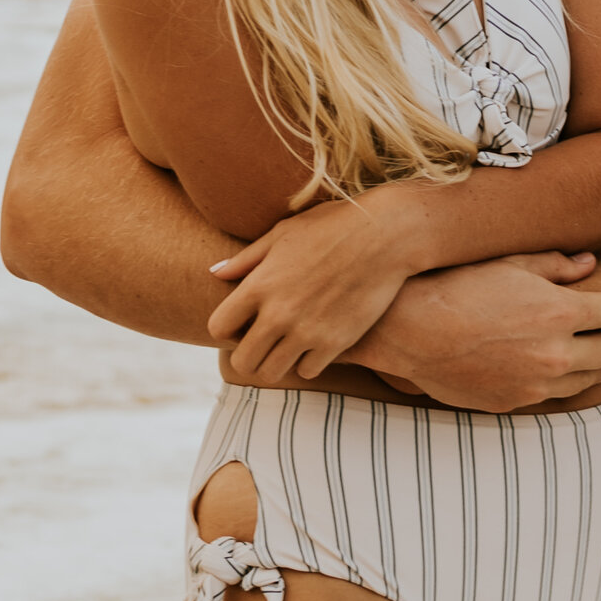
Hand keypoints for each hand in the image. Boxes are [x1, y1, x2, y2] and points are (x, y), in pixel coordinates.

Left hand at [205, 190, 423, 385]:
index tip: (240, 324)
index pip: (218, 327)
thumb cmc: (333, 226)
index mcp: (260, 284)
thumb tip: (215, 272)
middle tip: (260, 345)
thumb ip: (247, 258)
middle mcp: (279, 312)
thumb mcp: (284, 232)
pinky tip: (314, 345)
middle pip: (242, 361)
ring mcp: (307, 331)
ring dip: (275, 364)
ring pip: (272, 373)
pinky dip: (307, 363)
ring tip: (284, 348)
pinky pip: (307, 371)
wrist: (386, 236)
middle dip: (246, 357)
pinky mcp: (336, 342)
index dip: (225, 330)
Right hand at [353, 255, 600, 411]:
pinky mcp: (515, 401)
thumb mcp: (509, 263)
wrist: (410, 331)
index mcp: (560, 311)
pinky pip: (555, 395)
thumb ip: (555, 266)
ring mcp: (537, 382)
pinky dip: (572, 384)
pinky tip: (576, 379)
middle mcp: (557, 352)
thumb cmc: (456, 286)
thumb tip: (589, 266)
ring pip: (589, 379)